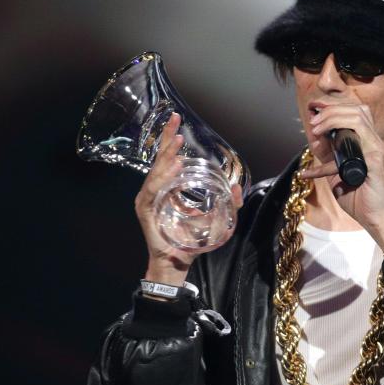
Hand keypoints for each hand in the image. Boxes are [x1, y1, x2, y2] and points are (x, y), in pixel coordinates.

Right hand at [135, 113, 243, 285]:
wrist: (176, 264)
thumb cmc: (189, 242)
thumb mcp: (213, 219)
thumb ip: (227, 204)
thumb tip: (238, 188)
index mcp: (166, 190)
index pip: (168, 161)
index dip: (171, 141)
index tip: (178, 123)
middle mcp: (154, 191)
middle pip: (160, 160)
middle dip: (167, 139)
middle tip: (175, 121)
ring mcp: (147, 200)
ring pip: (156, 172)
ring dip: (166, 156)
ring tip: (176, 141)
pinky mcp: (145, 211)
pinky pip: (152, 191)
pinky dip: (161, 179)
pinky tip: (171, 169)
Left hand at [303, 104, 383, 261]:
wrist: (372, 218)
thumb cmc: (357, 197)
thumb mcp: (335, 172)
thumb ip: (327, 156)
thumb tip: (314, 138)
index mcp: (366, 142)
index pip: (354, 112)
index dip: (334, 106)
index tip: (314, 108)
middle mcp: (373, 141)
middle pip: (355, 109)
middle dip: (330, 109)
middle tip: (313, 120)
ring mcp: (375, 148)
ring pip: (357, 117)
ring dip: (332, 117)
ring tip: (315, 127)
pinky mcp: (374, 158)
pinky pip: (356, 137)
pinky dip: (335, 134)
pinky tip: (320, 139)